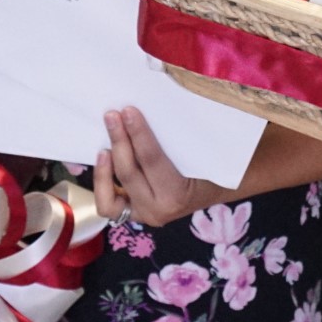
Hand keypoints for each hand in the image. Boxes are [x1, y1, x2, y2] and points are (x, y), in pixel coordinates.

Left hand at [94, 107, 228, 230]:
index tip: (129, 111)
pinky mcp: (133, 215)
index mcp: (177, 194)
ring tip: (102, 148)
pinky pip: (110, 205)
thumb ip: (178, 137)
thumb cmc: (214, 163)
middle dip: (118, 141)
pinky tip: (104, 163)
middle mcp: (157, 210)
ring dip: (102, 171)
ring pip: (110, 199)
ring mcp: (143, 215)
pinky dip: (103, 186)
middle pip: (129, 174)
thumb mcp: (202, 150)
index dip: (138, 134)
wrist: (219, 188)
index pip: (152, 160)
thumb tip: (151, 106)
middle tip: (112, 116)